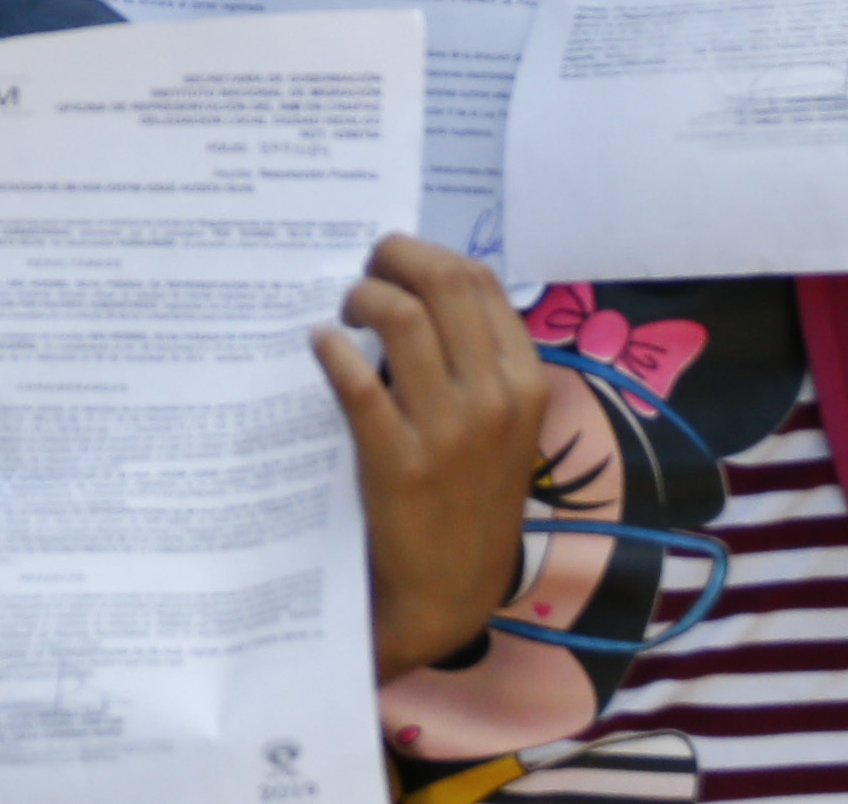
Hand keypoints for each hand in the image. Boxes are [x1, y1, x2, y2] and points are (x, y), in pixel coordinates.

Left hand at [323, 235, 536, 678]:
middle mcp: (496, 397)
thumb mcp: (500, 428)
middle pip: (443, 282)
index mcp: (526, 381)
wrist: (448, 592)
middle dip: (393, 257)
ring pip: (400, 317)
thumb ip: (474, 363)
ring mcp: (450, 430)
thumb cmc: (468, 498)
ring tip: (340, 314)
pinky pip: (358, 381)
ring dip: (361, 297)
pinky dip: (332, 349)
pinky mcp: (398, 461)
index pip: (479, 281)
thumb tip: (417, 288)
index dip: (429, 254)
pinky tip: (320, 346)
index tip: (395, 260)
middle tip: (362, 272)